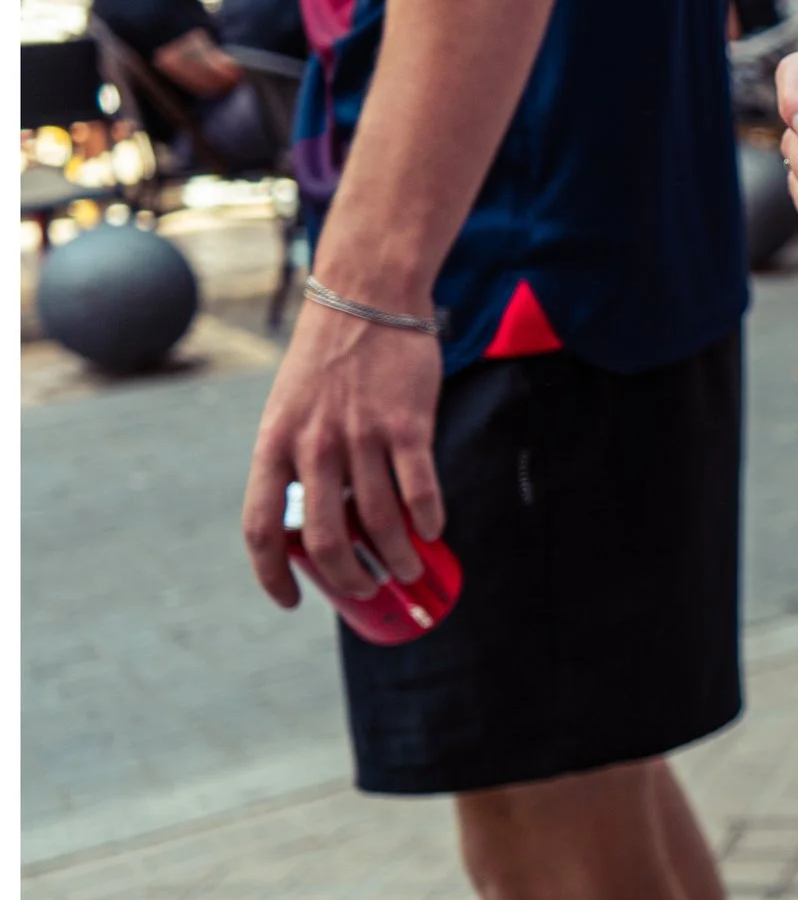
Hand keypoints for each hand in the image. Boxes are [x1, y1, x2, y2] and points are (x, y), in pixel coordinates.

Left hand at [241, 299, 445, 607]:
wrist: (366, 298)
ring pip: (380, 522)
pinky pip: (419, 490)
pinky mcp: (407, 425)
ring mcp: (361, 436)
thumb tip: (328, 518)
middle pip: (328, 540)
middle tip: (368, 588)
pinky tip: (434, 532)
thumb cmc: (328, 360)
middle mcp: (313, 446)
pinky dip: (428, 520)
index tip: (292, 601)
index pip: (261, 528)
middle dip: (351, 578)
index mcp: (274, 445)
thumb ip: (301, 459)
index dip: (272, 575)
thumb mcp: (292, 409)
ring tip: (409, 569)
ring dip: (398, 558)